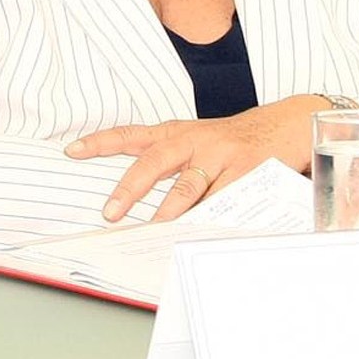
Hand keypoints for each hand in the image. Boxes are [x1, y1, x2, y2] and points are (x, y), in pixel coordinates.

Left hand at [65, 96, 319, 222]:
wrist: (287, 123)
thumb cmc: (234, 141)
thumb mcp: (199, 143)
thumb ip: (172, 166)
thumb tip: (139, 204)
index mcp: (178, 133)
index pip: (132, 135)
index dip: (101, 142)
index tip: (72, 150)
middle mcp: (195, 140)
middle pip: (154, 161)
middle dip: (130, 188)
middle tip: (110, 211)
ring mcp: (221, 154)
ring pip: (188, 185)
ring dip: (169, 211)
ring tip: (154, 230)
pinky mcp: (246, 171)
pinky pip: (224, 200)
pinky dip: (210, 219)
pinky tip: (199, 234)